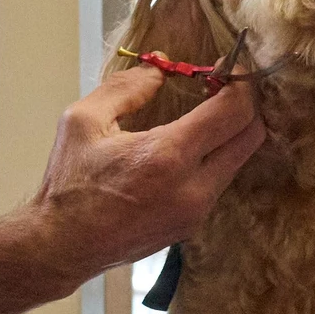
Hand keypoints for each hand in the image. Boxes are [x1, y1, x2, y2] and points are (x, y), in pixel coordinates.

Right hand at [23, 65, 266, 280]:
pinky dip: (214, 158)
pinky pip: (219, 182)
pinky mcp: (191, 225)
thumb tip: (159, 73)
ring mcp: (196, 211)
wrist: (62, 246)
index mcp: (167, 156)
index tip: (223, 66)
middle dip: (244, 105)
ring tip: (200, 117)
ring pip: (238, 160)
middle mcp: (193, 187)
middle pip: (252, 136)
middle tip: (219, 88)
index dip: (239, 82)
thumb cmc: (69, 184)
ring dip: (229, 133)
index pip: (234, 111)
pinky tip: (185, 149)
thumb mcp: (83, 121)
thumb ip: (125, 88)